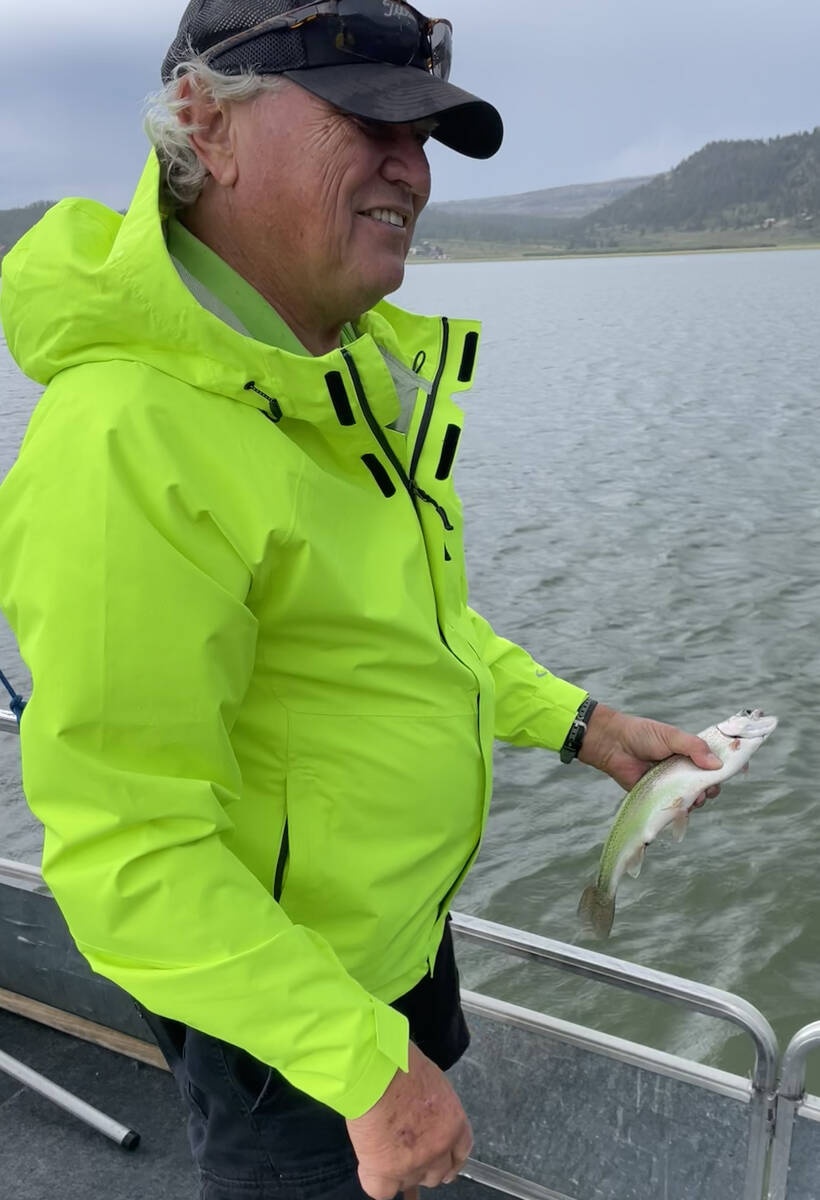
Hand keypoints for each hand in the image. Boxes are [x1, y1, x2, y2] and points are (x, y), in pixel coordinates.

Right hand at [346, 1042, 472, 1199]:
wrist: (376, 1071)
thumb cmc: (401, 1064)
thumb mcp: (432, 1083)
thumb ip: (436, 1109)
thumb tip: (427, 1118)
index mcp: (455, 1124)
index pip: (461, 1154)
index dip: (450, 1160)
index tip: (442, 1160)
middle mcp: (439, 1148)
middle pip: (438, 1174)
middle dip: (426, 1166)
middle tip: (410, 1152)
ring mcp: (413, 1163)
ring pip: (411, 1183)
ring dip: (402, 1172)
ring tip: (387, 1150)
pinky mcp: (385, 1171)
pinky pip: (383, 1192)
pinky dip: (377, 1182)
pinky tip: (372, 1166)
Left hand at [577, 703, 722, 804]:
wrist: (613, 745)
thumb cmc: (642, 735)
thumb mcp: (671, 736)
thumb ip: (694, 747)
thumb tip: (717, 765)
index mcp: (690, 751)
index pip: (715, 760)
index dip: (728, 765)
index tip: (741, 768)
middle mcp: (684, 768)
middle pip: (708, 782)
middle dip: (713, 786)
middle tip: (709, 786)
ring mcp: (672, 783)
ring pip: (695, 796)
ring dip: (699, 799)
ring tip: (695, 796)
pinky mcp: (659, 795)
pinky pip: (676, 806)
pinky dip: (682, 808)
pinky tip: (683, 806)